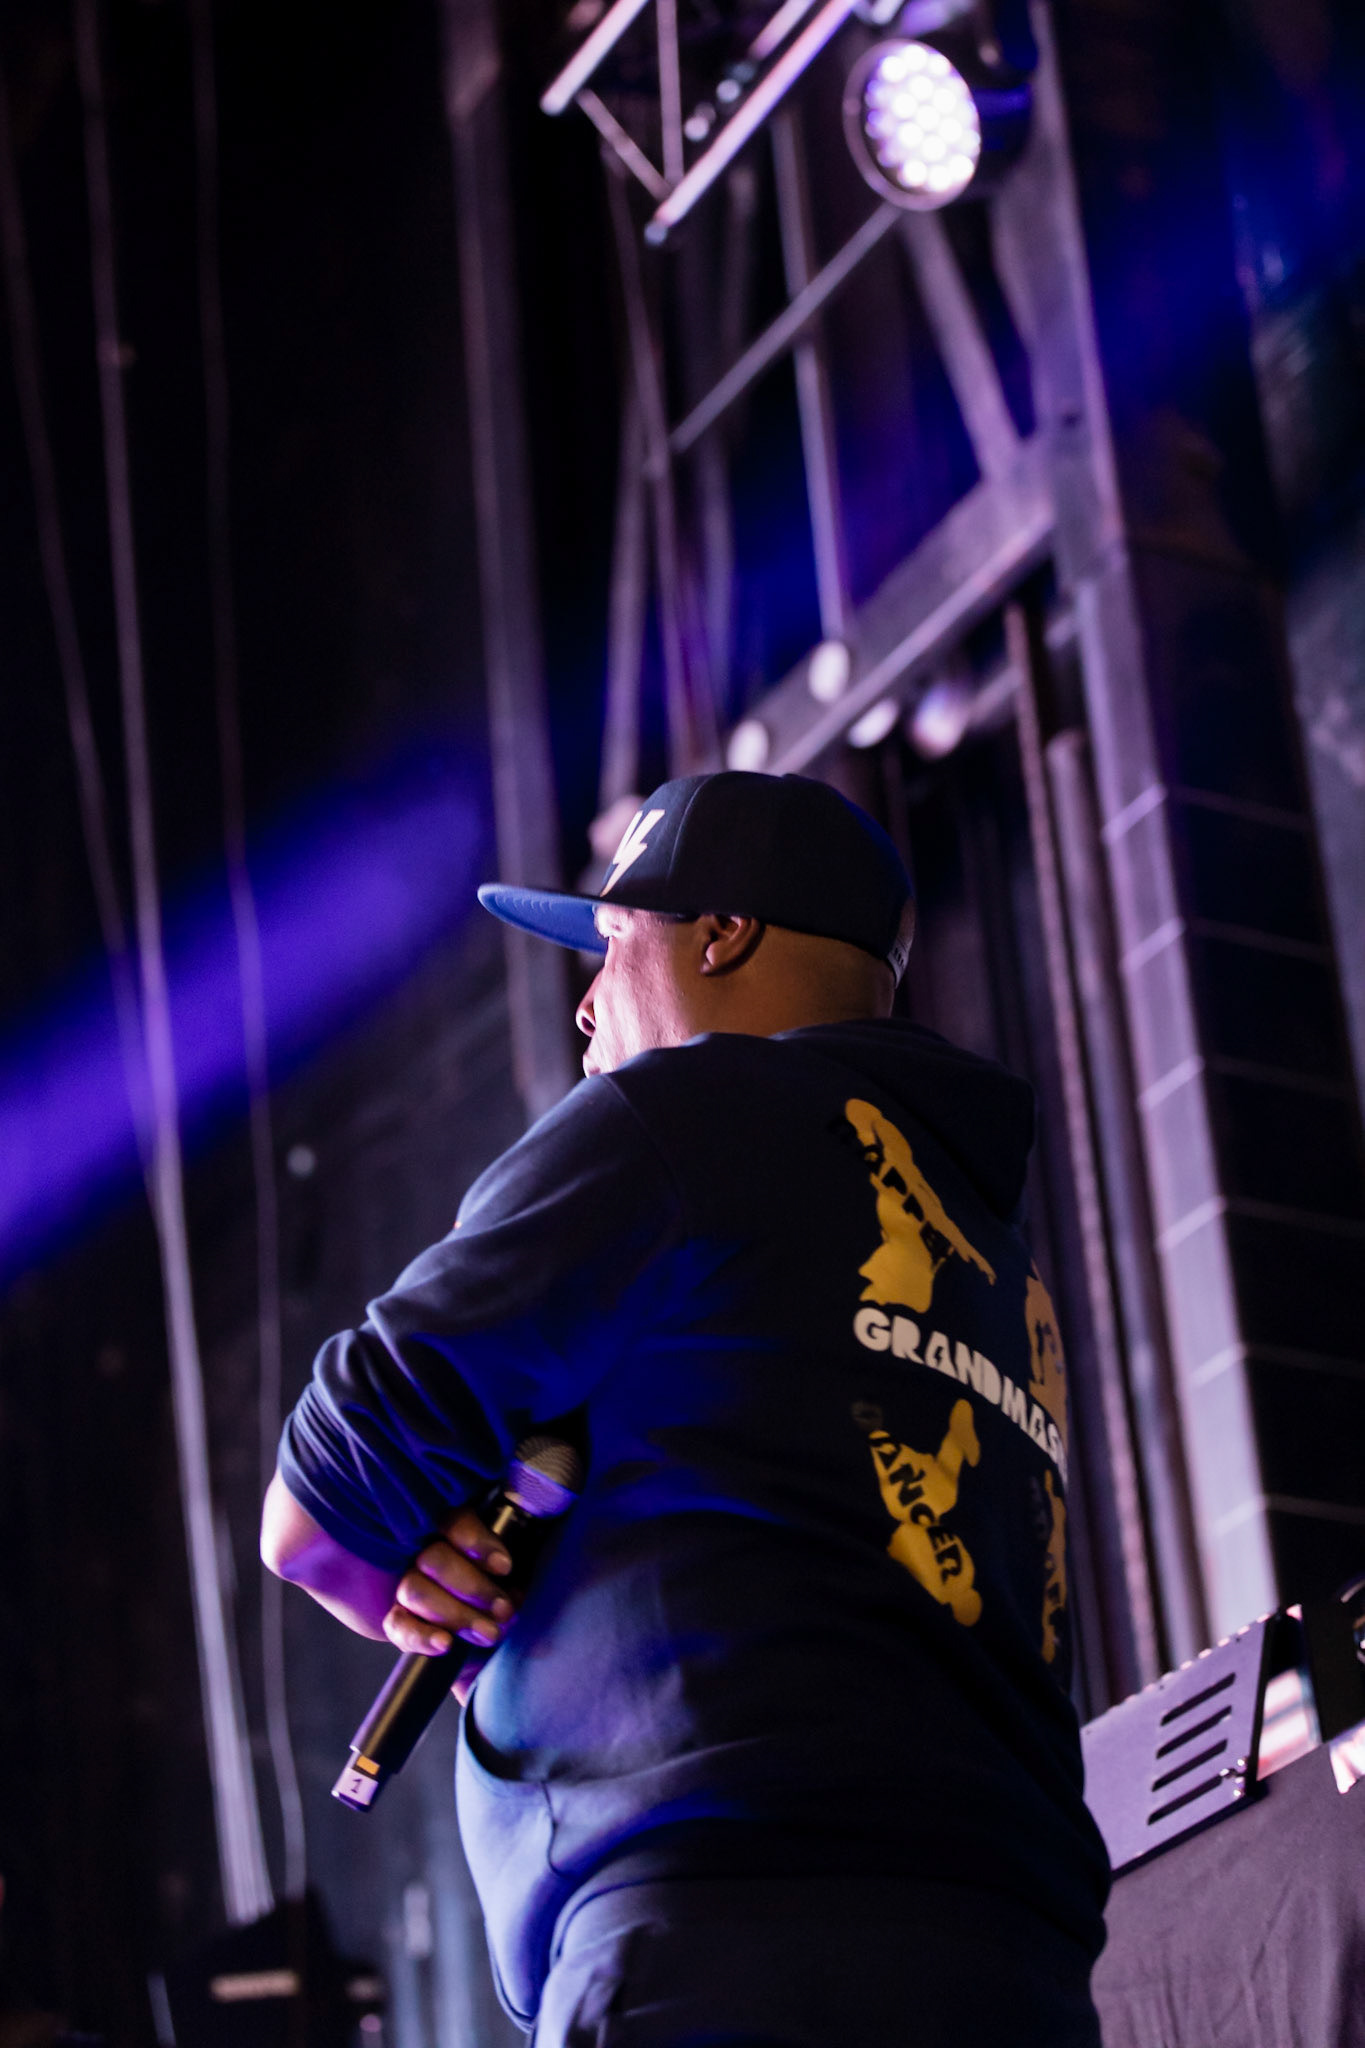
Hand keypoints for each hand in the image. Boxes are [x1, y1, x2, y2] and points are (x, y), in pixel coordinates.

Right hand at [384, 1508, 517, 1673]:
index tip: (504, 1568)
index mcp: (452, 1532)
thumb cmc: (502, 1591)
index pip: (454, 1522)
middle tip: (502, 1610)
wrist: (490, 1631)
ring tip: (489, 1633)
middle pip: (434, 1559)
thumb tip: (511, 1588)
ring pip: (415, 1590)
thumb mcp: (511, 1576)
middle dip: (472, 1587)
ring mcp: (407, 1585)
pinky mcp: (400, 1619)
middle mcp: (423, 1553)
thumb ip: (508, 1573)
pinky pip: (398, 1626)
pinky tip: (445, 1643)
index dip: (477, 1543)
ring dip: (456, 1614)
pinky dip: (422, 1636)